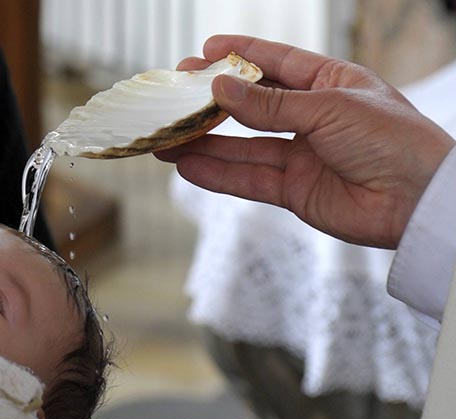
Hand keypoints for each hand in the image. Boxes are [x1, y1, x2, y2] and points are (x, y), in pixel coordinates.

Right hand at [156, 35, 454, 248]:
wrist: (418, 200)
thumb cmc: (391, 140)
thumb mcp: (328, 109)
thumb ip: (269, 104)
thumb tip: (220, 88)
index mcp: (332, 83)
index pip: (278, 63)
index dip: (241, 55)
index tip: (205, 51)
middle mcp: (314, 117)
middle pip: (253, 105)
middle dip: (213, 101)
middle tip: (176, 94)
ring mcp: (303, 155)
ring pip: (243, 146)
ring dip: (205, 142)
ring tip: (167, 138)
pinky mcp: (295, 191)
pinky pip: (249, 179)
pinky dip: (218, 174)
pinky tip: (188, 166)